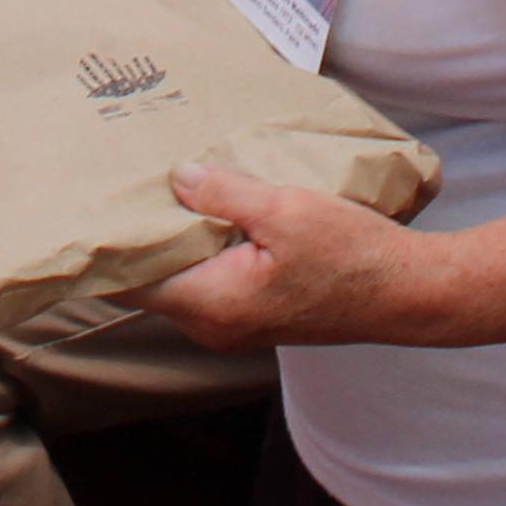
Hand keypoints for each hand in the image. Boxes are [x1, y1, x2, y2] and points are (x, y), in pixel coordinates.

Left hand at [133, 163, 434, 350]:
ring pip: (183, 282)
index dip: (111, 246)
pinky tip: (214, 215)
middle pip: (154, 281)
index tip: (97, 207)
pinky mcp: (255, 318)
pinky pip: (210, 285)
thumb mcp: (286, 209)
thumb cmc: (353, 256)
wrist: (408, 295)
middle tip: (133, 184)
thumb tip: (177, 178)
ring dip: (178, 242)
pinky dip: (204, 253)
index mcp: (213, 304)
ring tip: (171, 190)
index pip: (133, 281)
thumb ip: (224, 194)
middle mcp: (215, 327)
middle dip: (143, 236)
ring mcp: (235, 327)